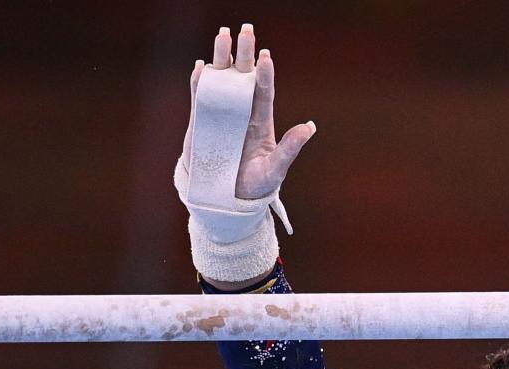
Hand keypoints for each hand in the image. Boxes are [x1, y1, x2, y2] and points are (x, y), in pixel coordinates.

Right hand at [181, 24, 315, 199]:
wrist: (229, 198)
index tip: (266, 57)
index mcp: (262, 121)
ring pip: (222, 81)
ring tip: (221, 35)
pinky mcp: (202, 123)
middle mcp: (243, 113)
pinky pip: (200, 98)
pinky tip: (200, 66)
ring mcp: (222, 116)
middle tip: (245, 29)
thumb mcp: (276, 169)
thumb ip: (290, 149)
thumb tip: (309, 128)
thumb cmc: (256, 184)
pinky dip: (199, 82)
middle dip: (244, 54)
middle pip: (244, 78)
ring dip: (220, 59)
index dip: (265, 75)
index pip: (264, 92)